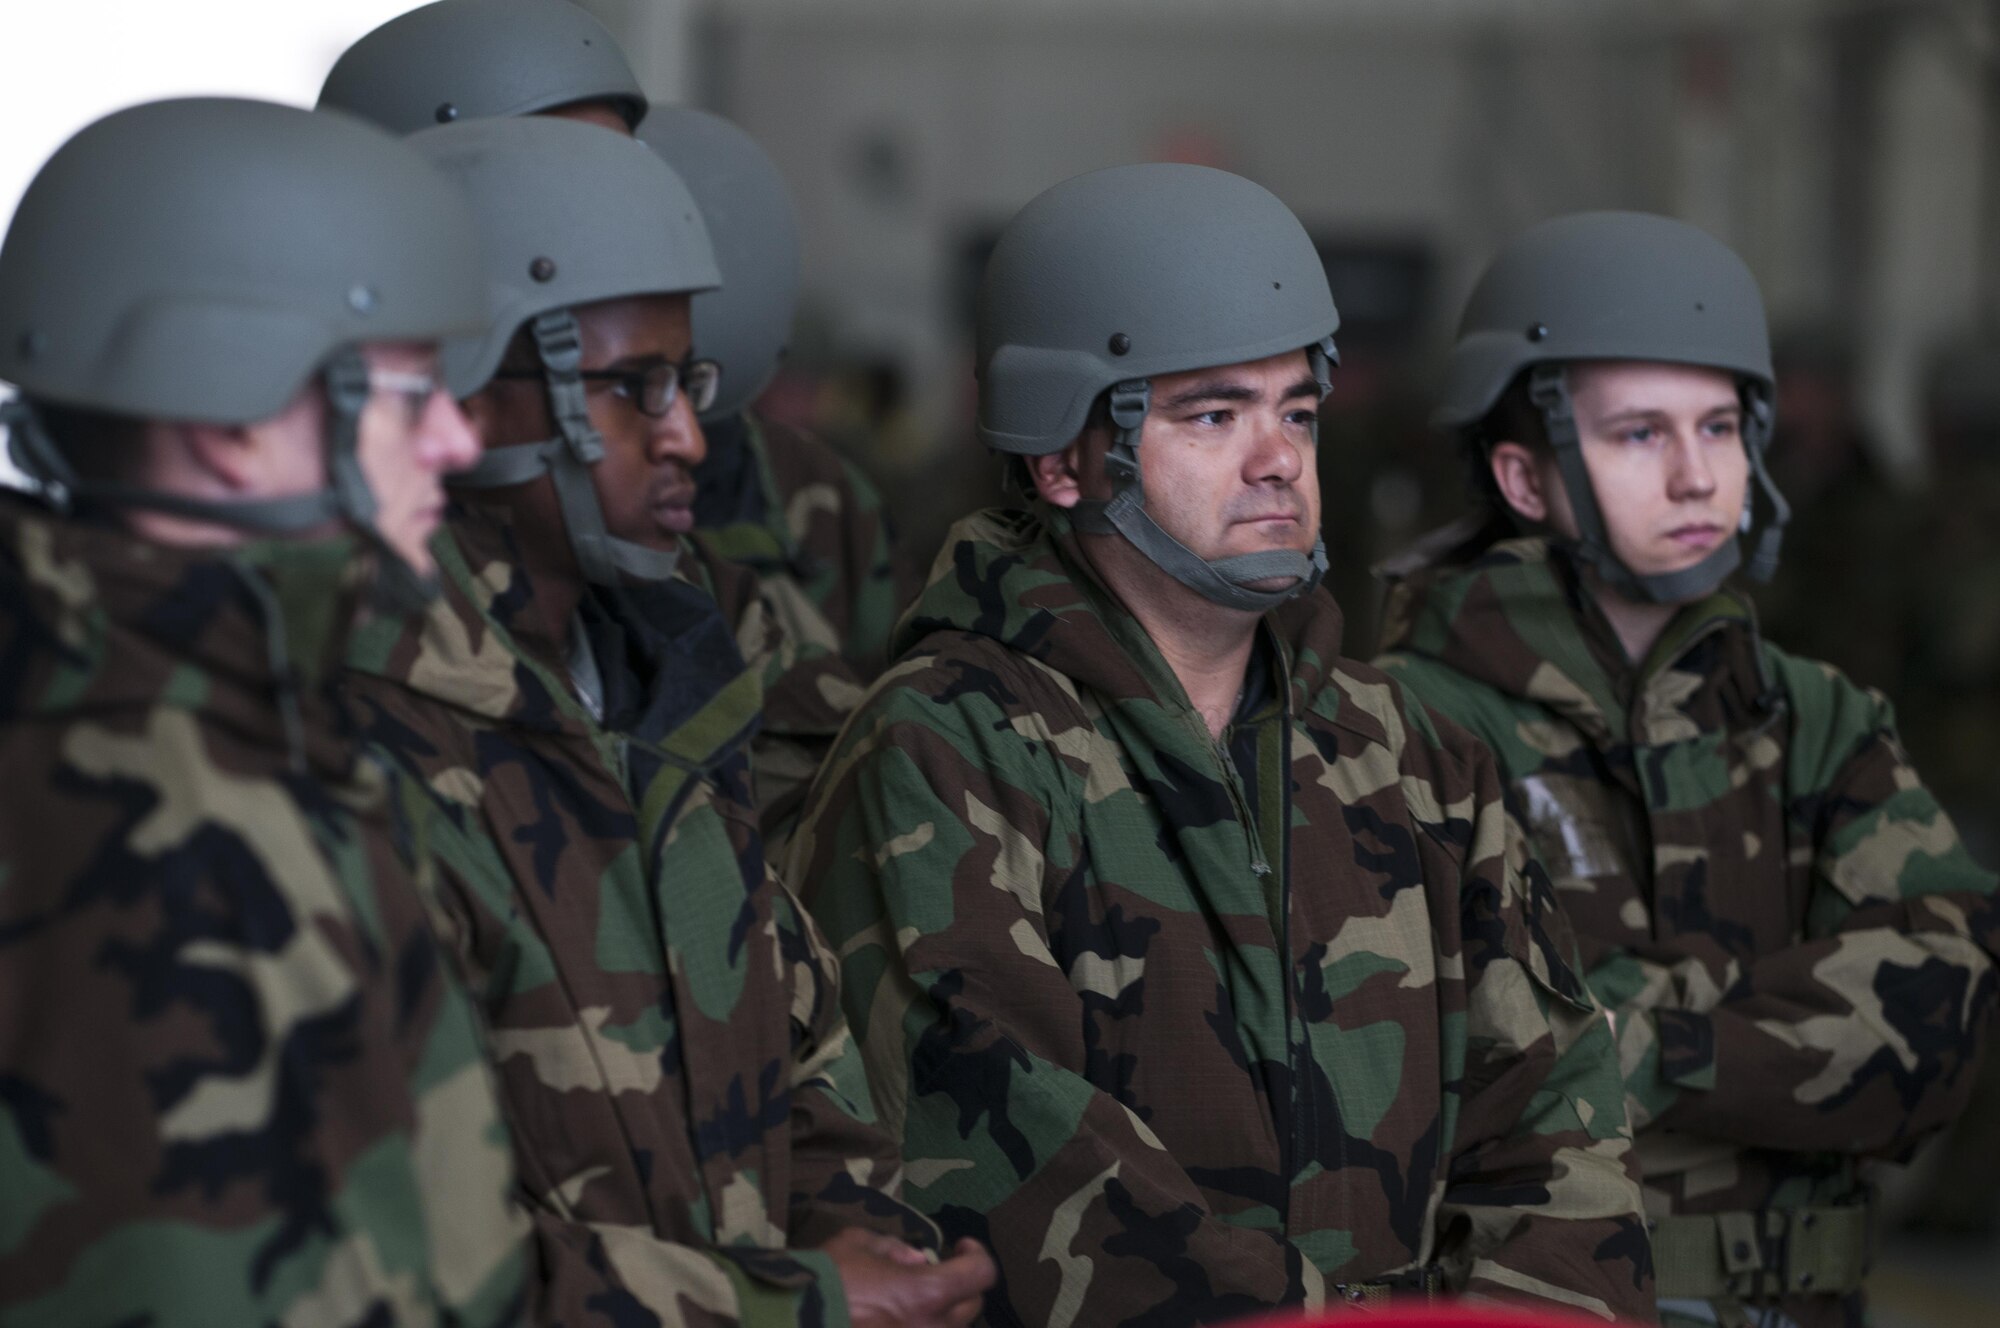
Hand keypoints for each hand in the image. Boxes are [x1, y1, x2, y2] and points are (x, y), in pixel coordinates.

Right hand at [819, 1228, 994, 1327]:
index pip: (981, 1275)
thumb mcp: (858, 1243)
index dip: (977, 1256)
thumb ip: (894, 1248)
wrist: (794, 1319)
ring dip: (940, 1312)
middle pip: (972, 1307)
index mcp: (926, 1293)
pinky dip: (918, 1325)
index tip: (959, 1247)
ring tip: (912, 1300)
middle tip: (933, 1274)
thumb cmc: (826, 1279)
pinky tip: (897, 1317)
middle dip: (959, 1285)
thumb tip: (916, 1261)